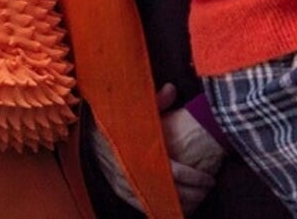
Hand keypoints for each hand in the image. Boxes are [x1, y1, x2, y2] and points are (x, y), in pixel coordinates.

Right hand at [90, 85, 223, 214]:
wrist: (86, 132)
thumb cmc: (114, 121)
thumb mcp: (134, 109)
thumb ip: (154, 102)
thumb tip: (172, 88)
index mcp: (139, 153)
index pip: (173, 173)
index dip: (194, 178)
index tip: (209, 178)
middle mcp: (132, 173)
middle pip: (170, 192)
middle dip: (193, 193)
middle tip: (208, 189)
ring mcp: (125, 185)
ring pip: (160, 202)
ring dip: (181, 204)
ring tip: (198, 199)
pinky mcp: (121, 191)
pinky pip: (146, 206)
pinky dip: (163, 207)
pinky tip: (177, 206)